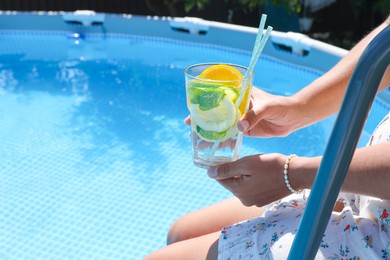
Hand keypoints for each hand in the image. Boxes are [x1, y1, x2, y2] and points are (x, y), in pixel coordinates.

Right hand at [185, 87, 307, 137]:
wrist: (295, 118)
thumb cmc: (282, 106)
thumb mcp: (268, 107)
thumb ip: (254, 115)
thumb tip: (240, 127)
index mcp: (240, 95)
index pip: (218, 96)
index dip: (205, 102)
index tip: (194, 108)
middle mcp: (238, 106)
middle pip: (216, 112)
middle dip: (203, 119)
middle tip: (190, 125)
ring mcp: (240, 119)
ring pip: (221, 125)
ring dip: (210, 132)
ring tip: (197, 140)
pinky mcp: (245, 130)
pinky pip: (231, 136)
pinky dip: (222, 141)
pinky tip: (212, 148)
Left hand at [207, 153, 291, 206]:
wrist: (296, 174)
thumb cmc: (271, 166)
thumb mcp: (246, 164)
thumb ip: (227, 169)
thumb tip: (209, 173)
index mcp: (239, 193)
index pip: (221, 179)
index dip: (220, 167)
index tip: (223, 157)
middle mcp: (246, 201)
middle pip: (232, 182)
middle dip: (234, 170)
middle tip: (242, 158)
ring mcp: (256, 202)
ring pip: (242, 184)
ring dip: (244, 174)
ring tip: (254, 164)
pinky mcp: (264, 199)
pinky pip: (252, 187)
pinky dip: (253, 179)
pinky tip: (261, 171)